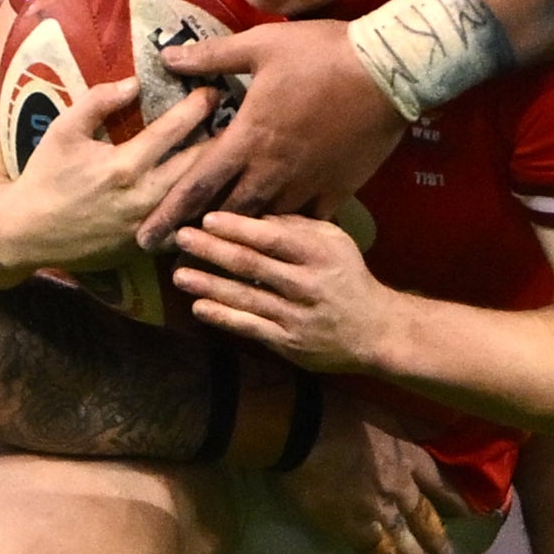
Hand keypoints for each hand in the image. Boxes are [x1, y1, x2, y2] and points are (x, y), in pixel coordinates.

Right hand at [0, 78, 217, 275]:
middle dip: (223, 140)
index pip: (174, 131)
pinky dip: (203, 207)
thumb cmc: (44, 177)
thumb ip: (98, 102)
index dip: (198, 106)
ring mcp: (150, 226)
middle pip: (199, 166)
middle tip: (242, 120)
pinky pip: (185, 223)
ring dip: (219, 174)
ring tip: (237, 152)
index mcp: (125, 166)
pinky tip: (217, 191)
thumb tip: (135, 82)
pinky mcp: (148, 247)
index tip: (214, 90)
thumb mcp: (62, 131)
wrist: (27, 234)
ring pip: (199, 199)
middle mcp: (145, 198)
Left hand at [139, 20, 407, 245]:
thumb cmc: (321, 53)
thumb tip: (167, 58)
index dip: (169, 215)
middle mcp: (272, 171)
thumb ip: (210, 57)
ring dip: (242, 238)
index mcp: (247, 138)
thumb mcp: (260, 45)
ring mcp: (307, 184)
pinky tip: (282, 244)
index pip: (197, 186)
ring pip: (266, 224)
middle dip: (200, 236)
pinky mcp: (338, 188)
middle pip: (227, 216)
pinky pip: (310, 223)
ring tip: (223, 252)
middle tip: (177, 251)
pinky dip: (293, 234)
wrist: (389, 68)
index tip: (146, 241)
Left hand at [171, 210, 408, 375]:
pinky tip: (199, 307)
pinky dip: (223, 317)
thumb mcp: (333, 242)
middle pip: (252, 264)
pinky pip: (250, 327)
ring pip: (246, 297)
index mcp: (319, 254)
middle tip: (181, 238)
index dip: (238, 228)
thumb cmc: (347, 277)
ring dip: (209, 285)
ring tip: (178, 274)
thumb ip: (296, 226)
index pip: (272, 237)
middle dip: (213, 250)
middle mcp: (307, 284)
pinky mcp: (288, 342)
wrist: (374, 331)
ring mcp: (296, 315)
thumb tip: (254, 210)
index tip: (206, 218)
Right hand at [274, 391, 469, 553]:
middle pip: (424, 516)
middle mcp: (399, 487)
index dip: (454, 498)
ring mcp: (377, 510)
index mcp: (406, 455)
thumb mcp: (385, 410)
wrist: (302, 429)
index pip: (439, 481)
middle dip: (437, 536)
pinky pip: (373, 551)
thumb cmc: (337, 410)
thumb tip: (443, 426)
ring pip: (403, 539)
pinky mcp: (352, 526)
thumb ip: (412, 424)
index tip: (468, 513)